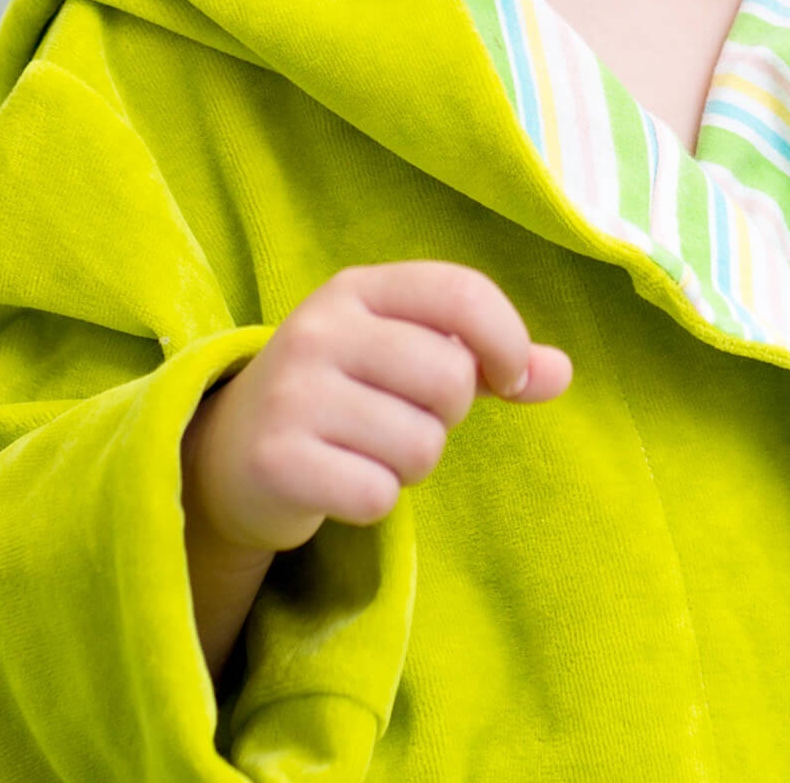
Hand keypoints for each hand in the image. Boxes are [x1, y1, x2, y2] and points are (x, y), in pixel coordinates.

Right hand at [181, 261, 573, 554]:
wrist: (227, 453)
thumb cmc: (341, 395)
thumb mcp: (403, 355)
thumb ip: (485, 359)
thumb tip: (562, 373)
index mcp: (358, 289)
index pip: (461, 292)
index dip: (507, 340)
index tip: (507, 378)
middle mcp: (321, 328)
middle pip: (450, 380)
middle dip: (446, 416)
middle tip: (404, 419)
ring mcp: (294, 392)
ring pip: (420, 445)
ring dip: (410, 464)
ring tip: (368, 450)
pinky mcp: (277, 459)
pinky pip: (378, 494)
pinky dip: (374, 500)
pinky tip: (341, 481)